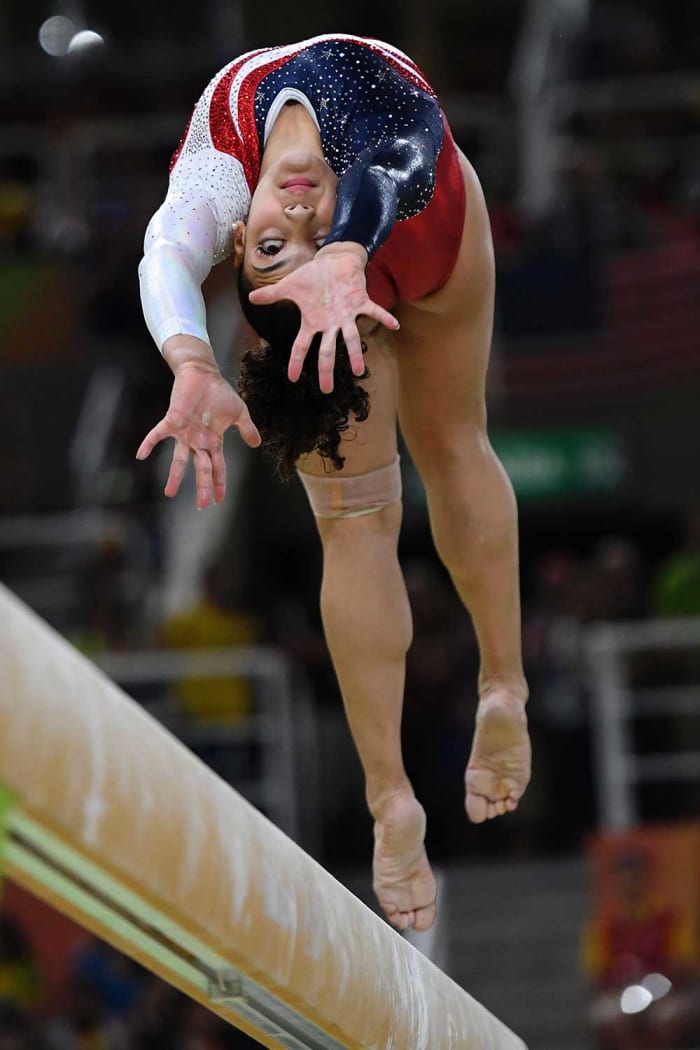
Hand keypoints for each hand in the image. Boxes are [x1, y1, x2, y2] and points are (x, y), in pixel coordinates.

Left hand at [136, 361, 260, 507]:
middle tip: (203, 505)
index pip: (217, 467)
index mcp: (213, 441)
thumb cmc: (219, 392)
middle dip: (203, 486)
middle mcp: (198, 441)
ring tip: (170, 493)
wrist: (203, 373)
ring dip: (176, 476)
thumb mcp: (239, 412)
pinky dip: (149, 444)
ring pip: (180, 459)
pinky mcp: (172, 420)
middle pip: (201, 469)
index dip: (219, 483)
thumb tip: (257, 444)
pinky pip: (158, 434)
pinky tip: (141, 455)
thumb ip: (246, 429)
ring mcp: (184, 432)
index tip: (219, 500)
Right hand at [248, 242, 398, 392]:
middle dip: (327, 370)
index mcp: (313, 323)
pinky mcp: (360, 302)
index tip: (292, 378)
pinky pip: (374, 311)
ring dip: (355, 354)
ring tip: (359, 370)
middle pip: (327, 351)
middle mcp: (330, 324)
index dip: (296, 361)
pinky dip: (384, 318)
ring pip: (351, 338)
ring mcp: (346, 315)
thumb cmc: (312, 277)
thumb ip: (272, 295)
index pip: (301, 346)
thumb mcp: (290, 286)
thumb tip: (251, 299)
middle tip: (326, 390)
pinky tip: (394, 326)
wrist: (333, 262)